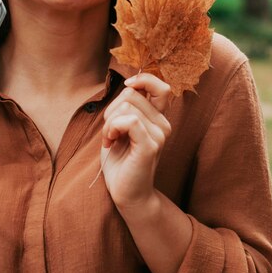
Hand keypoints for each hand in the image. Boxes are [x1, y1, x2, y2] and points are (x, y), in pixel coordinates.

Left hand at [100, 73, 171, 209]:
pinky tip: (110, 142)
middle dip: (111, 109)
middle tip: (110, 131)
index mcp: (157, 117)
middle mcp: (163, 124)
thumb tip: (128, 85)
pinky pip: (129, 121)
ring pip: (127, 107)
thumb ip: (127, 107)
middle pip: (131, 94)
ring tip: (110, 139)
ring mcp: (159, 135)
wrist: (126, 193)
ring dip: (109, 122)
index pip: (160, 86)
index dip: (142, 80)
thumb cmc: (121, 160)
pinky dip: (112, 128)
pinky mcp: (150, 146)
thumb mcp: (121, 127)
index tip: (126, 88)